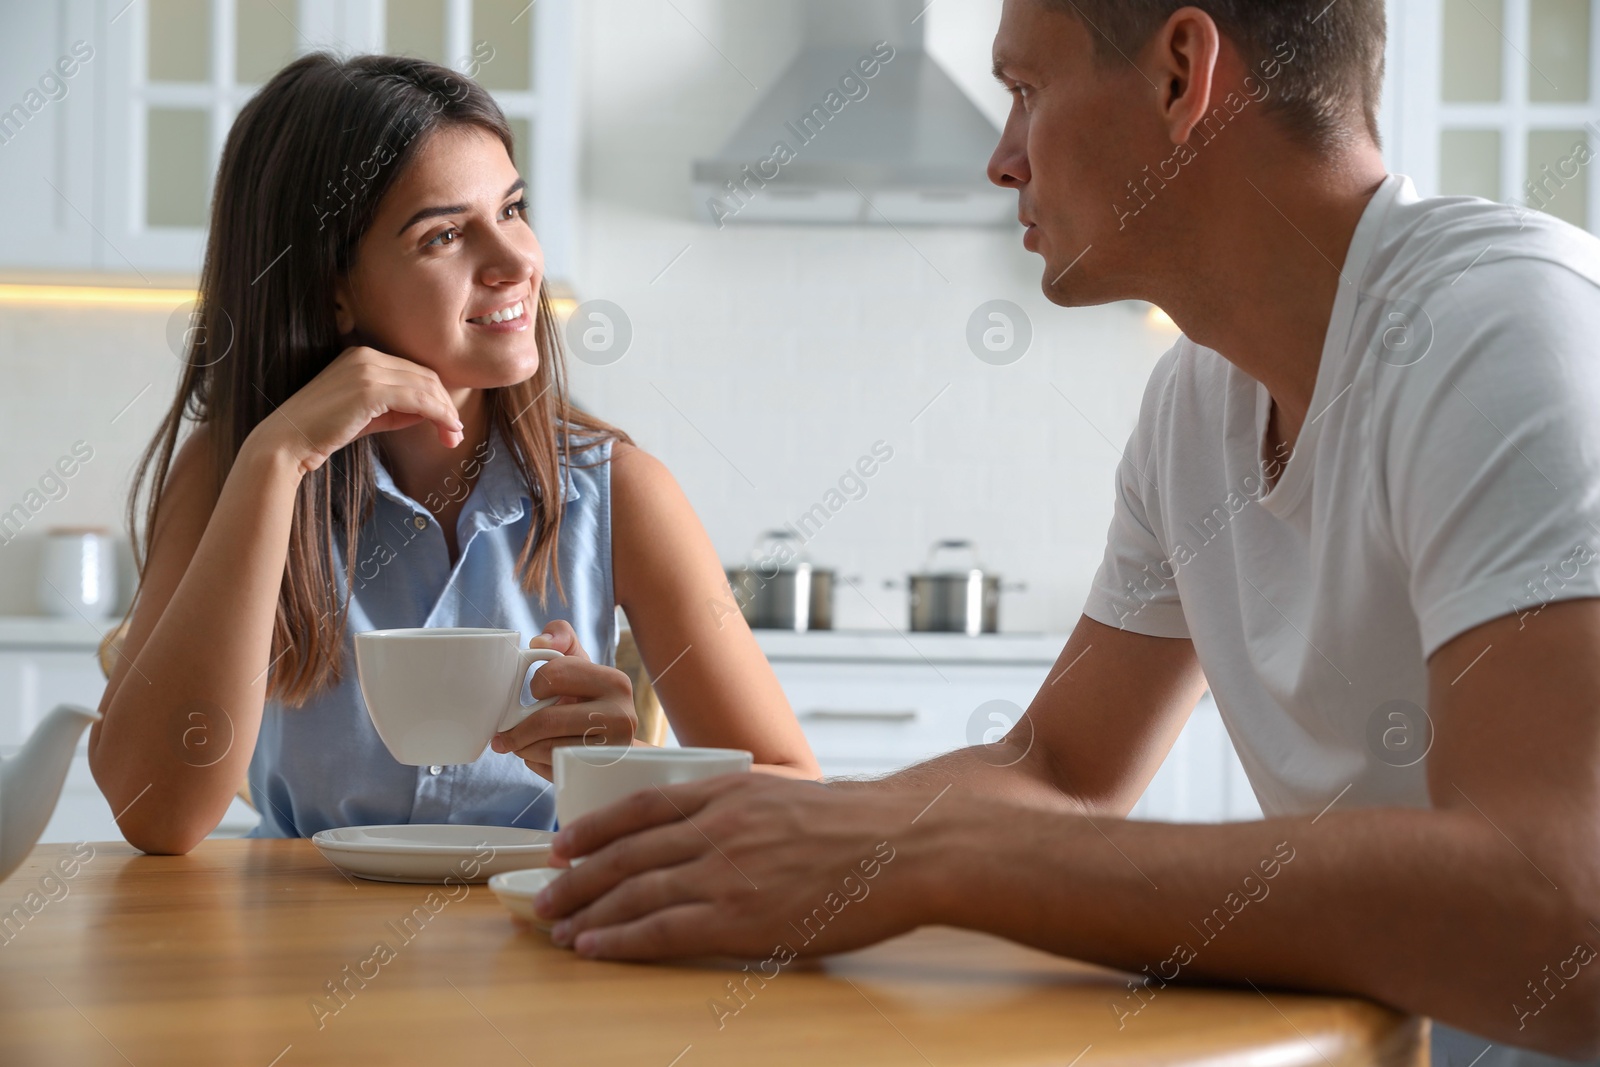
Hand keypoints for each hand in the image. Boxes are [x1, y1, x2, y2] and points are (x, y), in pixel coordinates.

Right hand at [245, 345, 465, 475]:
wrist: (288, 440)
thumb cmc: (323, 431)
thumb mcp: (366, 415)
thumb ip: (396, 409)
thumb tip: (429, 413)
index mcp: (362, 356)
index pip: (414, 371)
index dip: (437, 397)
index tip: (449, 422)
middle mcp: (366, 356)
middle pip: (425, 376)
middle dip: (446, 405)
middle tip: (456, 433)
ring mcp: (367, 370)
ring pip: (426, 386)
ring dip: (446, 413)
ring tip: (454, 437)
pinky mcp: (370, 389)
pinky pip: (418, 399)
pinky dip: (438, 414)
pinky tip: (447, 429)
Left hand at [489, 619, 638, 779]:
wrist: (615, 744)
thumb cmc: (589, 699)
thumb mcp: (580, 664)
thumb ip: (560, 639)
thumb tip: (539, 642)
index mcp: (614, 681)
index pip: (553, 676)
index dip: (534, 686)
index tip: (535, 693)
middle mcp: (622, 716)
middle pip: (547, 721)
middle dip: (519, 729)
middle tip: (507, 733)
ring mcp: (613, 750)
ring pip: (547, 750)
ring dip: (524, 749)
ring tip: (523, 744)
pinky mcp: (600, 774)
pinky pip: (553, 771)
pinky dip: (537, 765)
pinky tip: (541, 757)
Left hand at [533, 774, 936, 959]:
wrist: (904, 846)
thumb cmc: (859, 827)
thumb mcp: (789, 797)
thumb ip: (743, 809)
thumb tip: (712, 831)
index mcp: (730, 791)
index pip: (641, 806)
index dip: (594, 827)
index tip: (562, 842)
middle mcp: (718, 826)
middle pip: (626, 851)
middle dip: (577, 874)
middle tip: (544, 893)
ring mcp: (726, 872)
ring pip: (634, 890)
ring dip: (587, 909)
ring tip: (558, 926)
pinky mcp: (740, 918)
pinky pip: (662, 930)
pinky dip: (620, 938)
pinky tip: (594, 946)